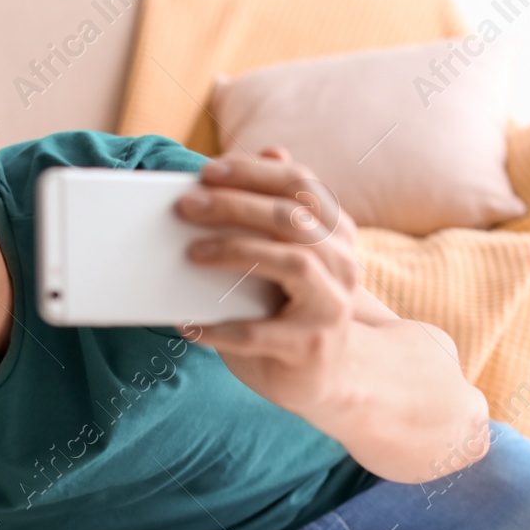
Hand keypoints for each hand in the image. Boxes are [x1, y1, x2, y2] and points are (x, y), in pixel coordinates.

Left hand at [177, 146, 362, 416]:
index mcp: (336, 234)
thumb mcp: (288, 257)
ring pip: (291, 262)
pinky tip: (190, 324)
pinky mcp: (309, 347)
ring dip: (236, 250)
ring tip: (192, 253)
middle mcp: (343, 264)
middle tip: (187, 206)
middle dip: (235, 204)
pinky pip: (259, 332)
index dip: (255, 172)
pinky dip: (219, 327)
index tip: (209, 171)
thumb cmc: (292, 311)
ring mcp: (331, 307)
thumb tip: (269, 150)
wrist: (326, 379)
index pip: (300, 185)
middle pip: (292, 218)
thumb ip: (279, 211)